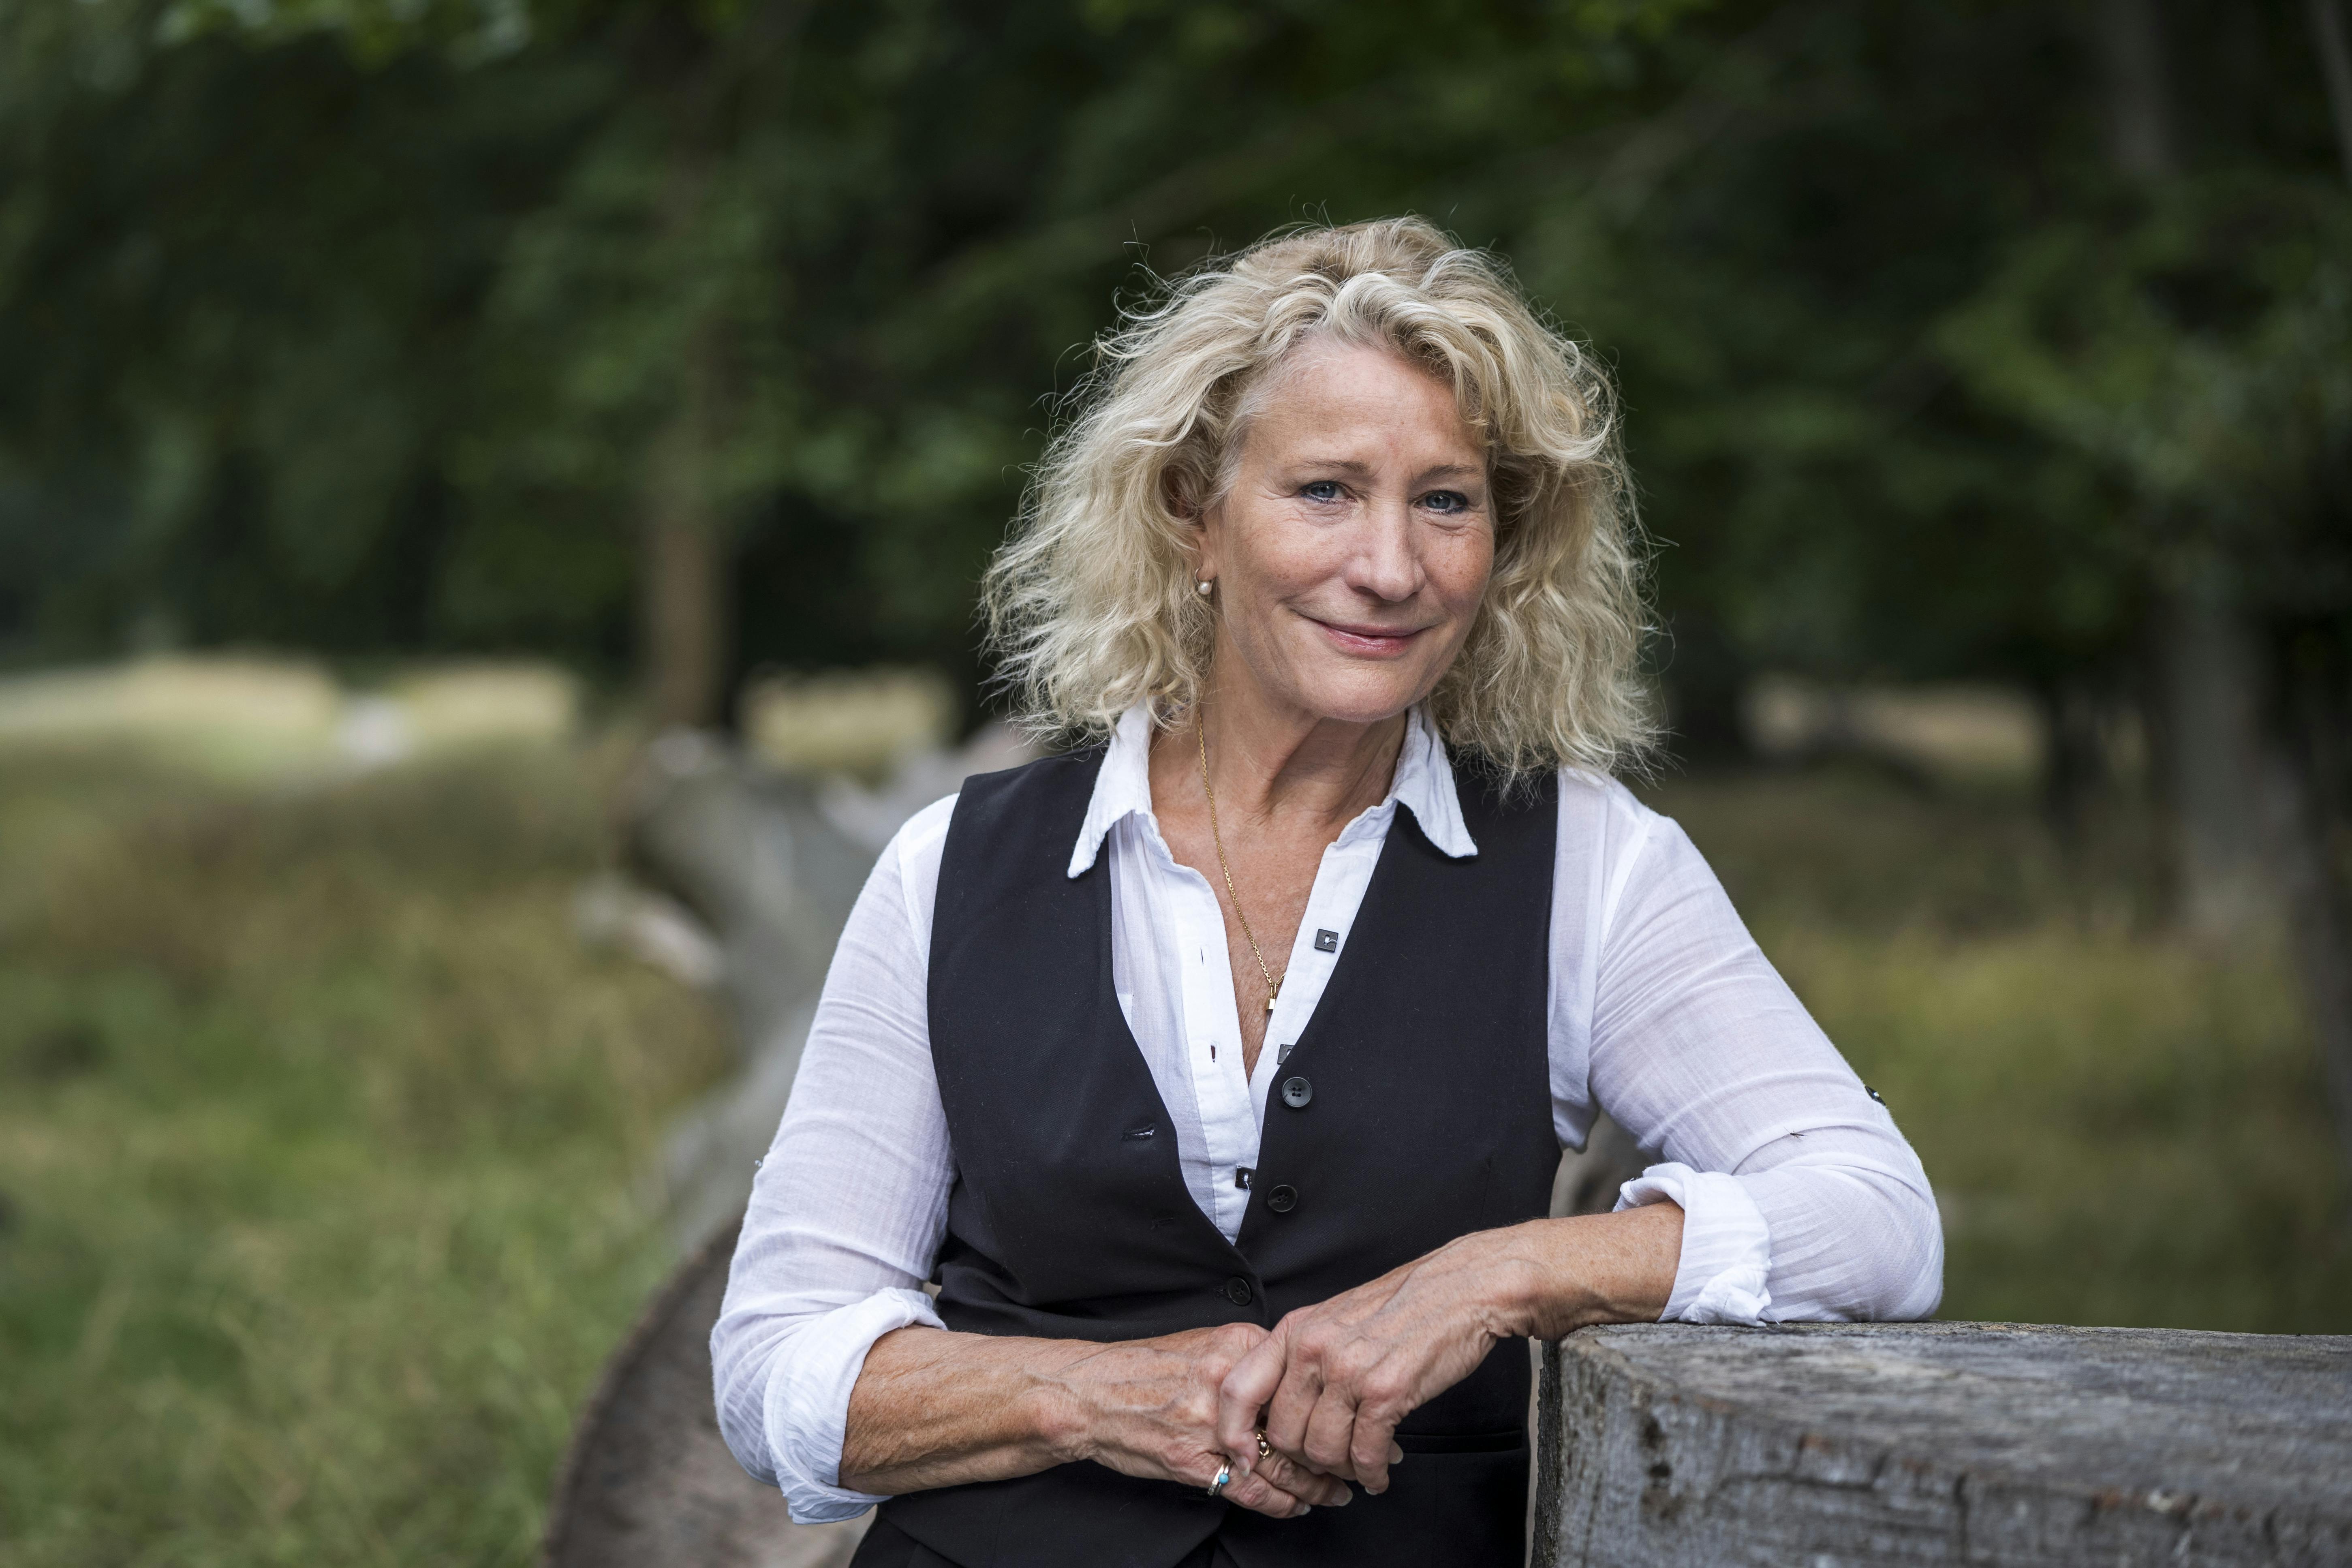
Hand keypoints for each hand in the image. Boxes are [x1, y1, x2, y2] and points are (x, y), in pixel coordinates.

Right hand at [1047, 1322, 1352, 1517]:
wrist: (1089, 1393)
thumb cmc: (1144, 1369)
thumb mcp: (1203, 1344)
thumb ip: (1249, 1358)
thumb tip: (1298, 1373)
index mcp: (1235, 1345)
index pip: (1304, 1376)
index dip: (1340, 1400)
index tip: (1369, 1410)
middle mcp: (1228, 1382)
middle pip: (1301, 1421)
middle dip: (1341, 1445)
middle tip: (1374, 1458)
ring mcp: (1210, 1424)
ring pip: (1282, 1460)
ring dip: (1318, 1482)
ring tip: (1342, 1490)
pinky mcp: (1193, 1460)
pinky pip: (1250, 1489)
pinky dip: (1280, 1503)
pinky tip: (1299, 1507)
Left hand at [1213, 1207, 1684, 1495]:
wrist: (1462, 1289)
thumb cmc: (1401, 1308)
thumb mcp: (1334, 1321)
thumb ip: (1302, 1360)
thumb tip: (1280, 1414)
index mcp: (1295, 1330)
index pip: (1237, 1390)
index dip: (1234, 1434)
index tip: (1246, 1459)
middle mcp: (1313, 1348)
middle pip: (1283, 1435)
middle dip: (1306, 1459)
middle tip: (1331, 1462)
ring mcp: (1349, 1369)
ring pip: (1322, 1451)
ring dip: (1342, 1469)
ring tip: (1360, 1463)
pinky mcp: (1387, 1390)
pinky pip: (1365, 1453)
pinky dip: (1373, 1473)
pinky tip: (1381, 1472)